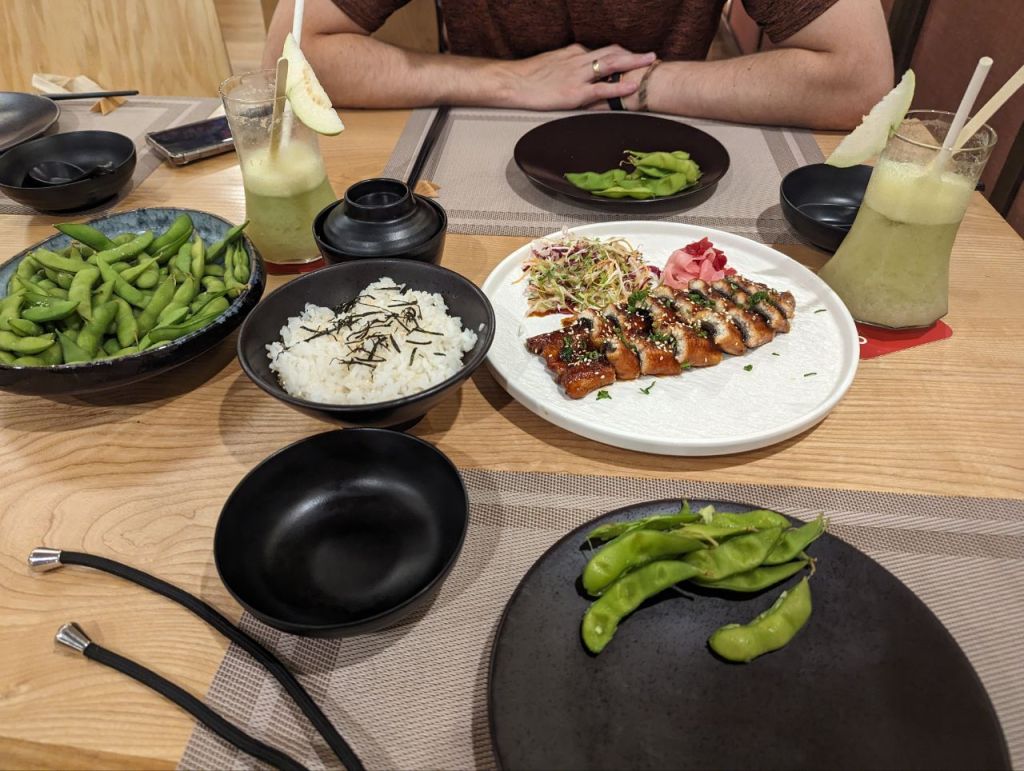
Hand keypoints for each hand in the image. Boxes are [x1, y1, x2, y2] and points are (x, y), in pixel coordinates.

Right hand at [496, 44, 655, 110]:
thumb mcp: (551, 62)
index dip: (621, 54)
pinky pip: (602, 89)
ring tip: (650, 64)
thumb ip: (568, 63)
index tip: (634, 57)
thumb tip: (579, 68)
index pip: (602, 51)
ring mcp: (578, 76)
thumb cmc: (528, 76)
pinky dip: (619, 87)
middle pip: (612, 53)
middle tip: (651, 56)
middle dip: (633, 55)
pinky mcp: (574, 93)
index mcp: (573, 53)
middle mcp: (579, 60)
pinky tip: (632, 87)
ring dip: (633, 63)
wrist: (512, 82)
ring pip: (612, 65)